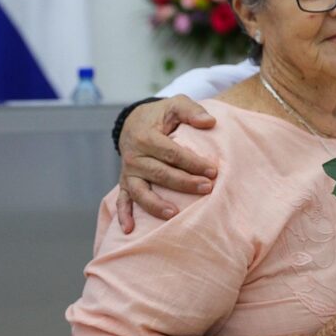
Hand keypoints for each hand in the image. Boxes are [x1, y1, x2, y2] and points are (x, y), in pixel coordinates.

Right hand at [116, 96, 216, 232]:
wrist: (135, 122)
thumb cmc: (161, 116)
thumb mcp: (176, 105)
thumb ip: (192, 111)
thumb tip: (209, 122)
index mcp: (146, 137)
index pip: (173, 153)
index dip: (193, 163)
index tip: (213, 171)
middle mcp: (134, 157)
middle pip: (161, 174)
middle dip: (185, 183)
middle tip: (207, 188)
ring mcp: (128, 172)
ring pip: (141, 192)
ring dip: (156, 204)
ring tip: (174, 213)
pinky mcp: (125, 183)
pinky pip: (122, 201)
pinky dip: (123, 215)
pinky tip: (130, 230)